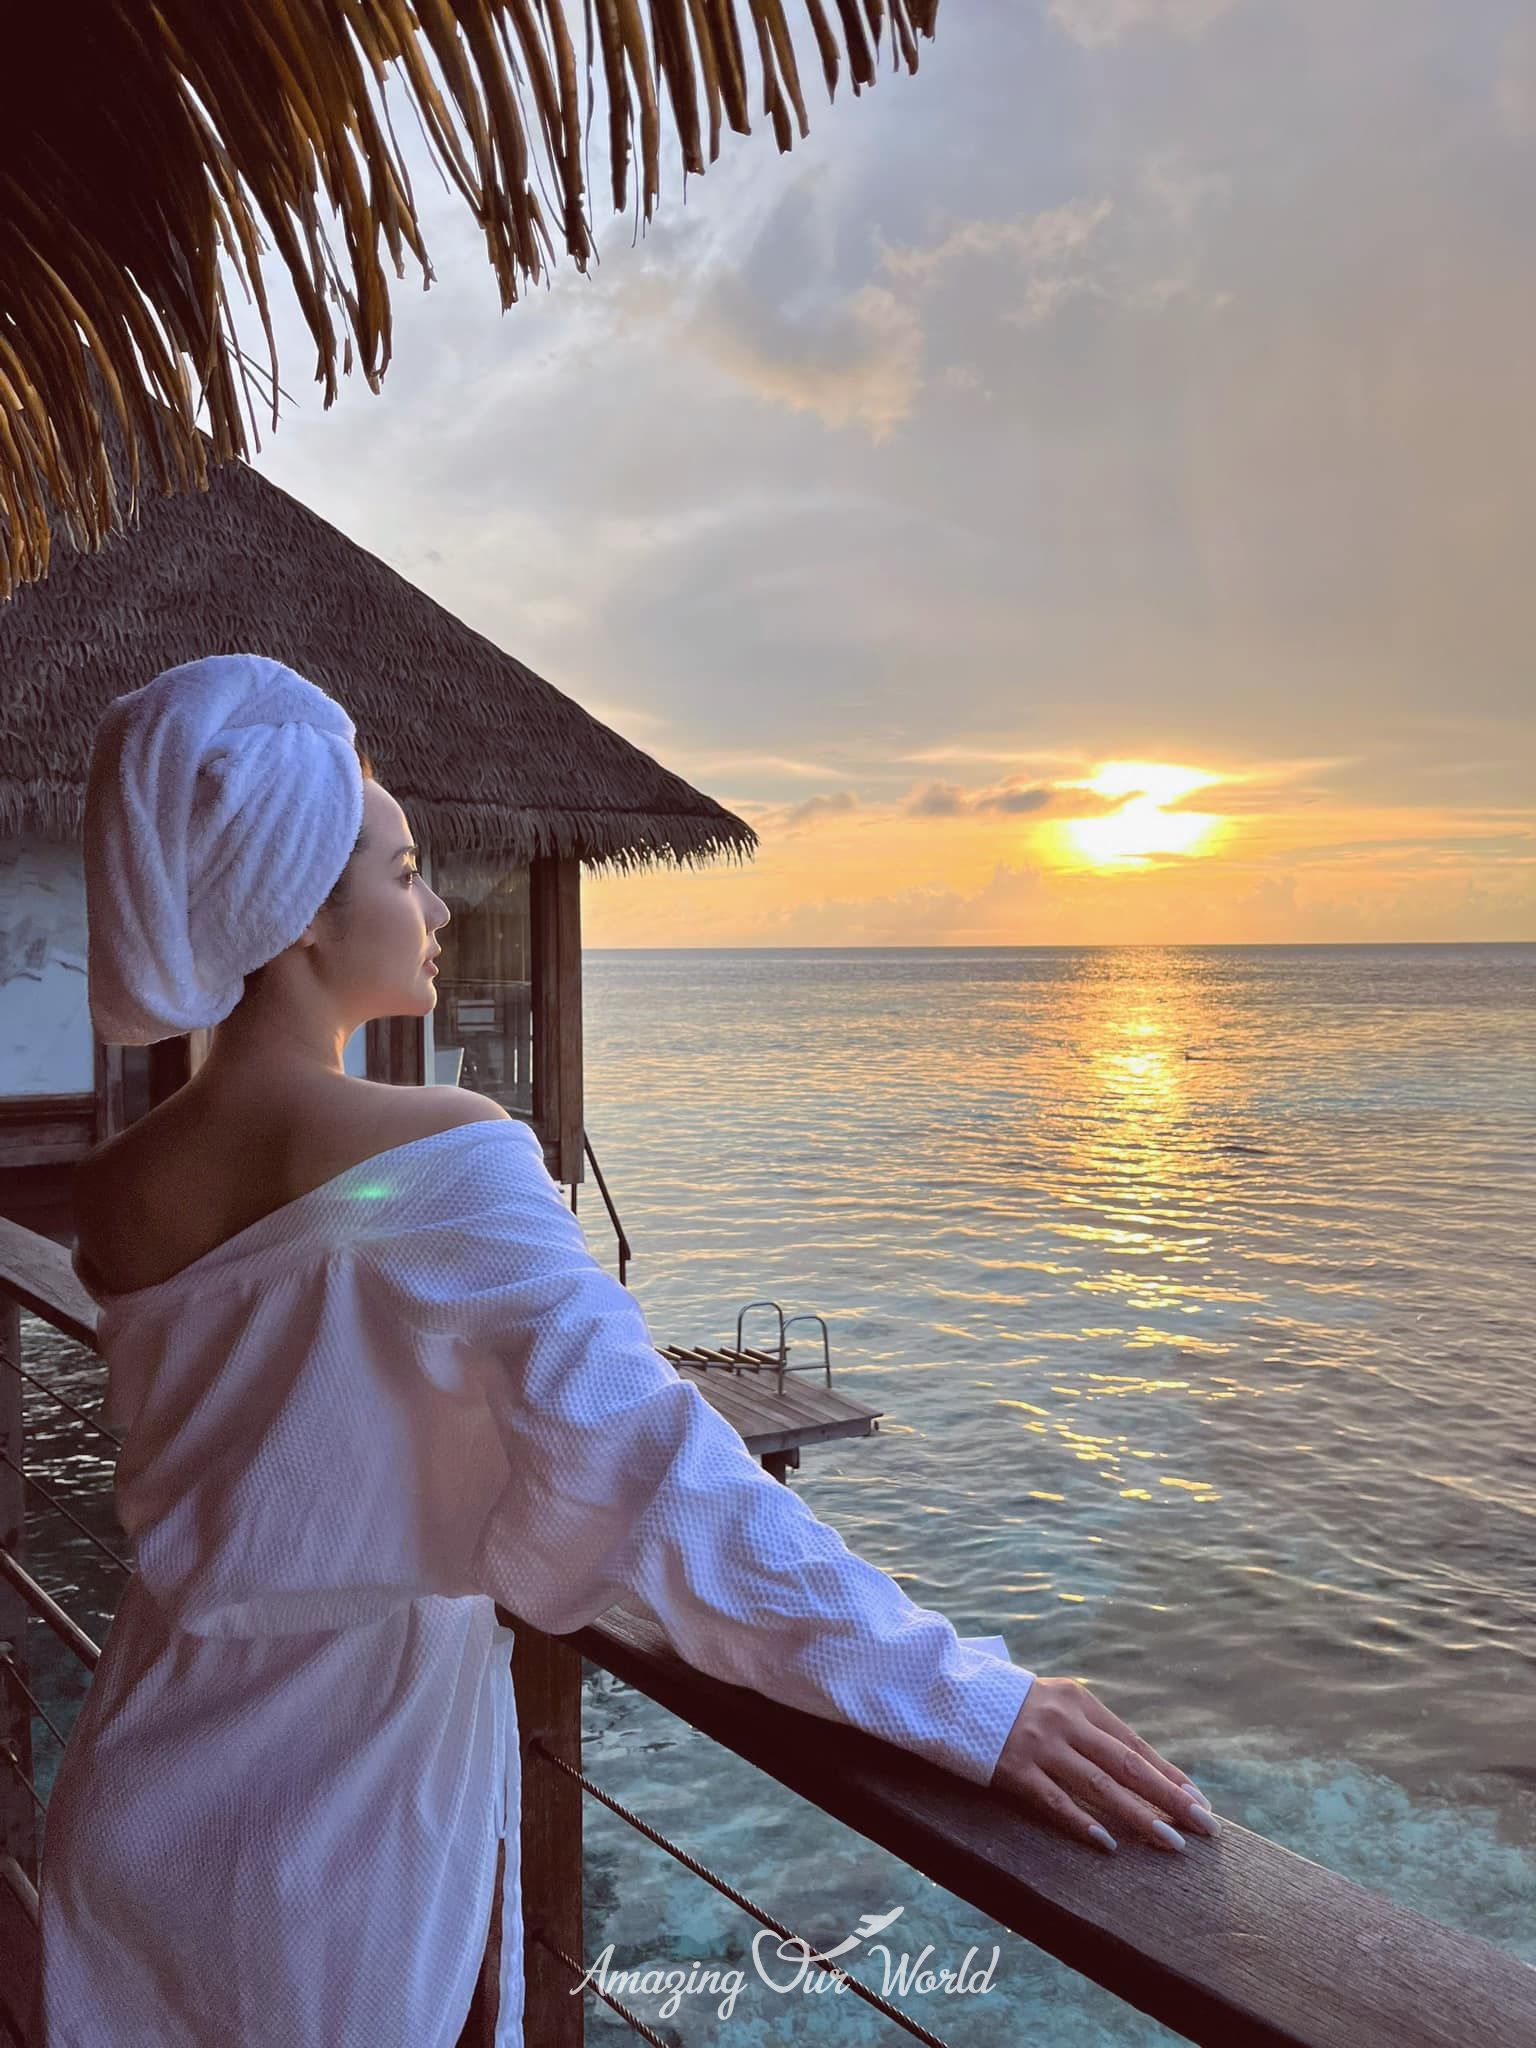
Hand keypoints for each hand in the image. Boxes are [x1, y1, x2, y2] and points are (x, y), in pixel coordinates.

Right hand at [989, 1674, 1218, 1853]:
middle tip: (1204, 1827)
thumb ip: (1089, 1731)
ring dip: (1139, 1816)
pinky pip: (1054, 1801)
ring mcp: (1040, 1745)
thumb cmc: (1010, 1707)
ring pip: (1100, 1786)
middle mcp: (1065, 1721)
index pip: (1135, 1744)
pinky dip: (1082, 1823)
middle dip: (1170, 1799)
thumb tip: (1137, 1770)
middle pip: (1128, 1764)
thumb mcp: (1054, 1705)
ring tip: (1171, 1844)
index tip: (1199, 1802)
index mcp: (1080, 1701)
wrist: (949, 1693)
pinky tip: (1107, 1845)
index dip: (1169, 1775)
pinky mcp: (1013, 1769)